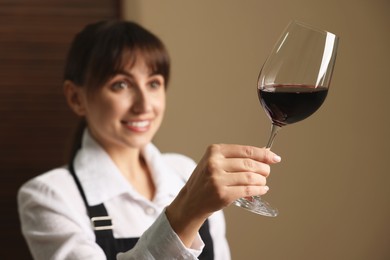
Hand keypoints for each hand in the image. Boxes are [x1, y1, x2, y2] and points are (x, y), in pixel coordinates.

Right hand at [166, 144, 280, 245]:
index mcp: (214, 151)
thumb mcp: (216, 162)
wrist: (191, 200)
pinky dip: (258, 190)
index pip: (245, 150)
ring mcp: (217, 179)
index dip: (263, 154)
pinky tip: (261, 190)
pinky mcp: (222, 194)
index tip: (274, 157)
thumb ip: (237, 157)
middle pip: (250, 164)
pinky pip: (248, 190)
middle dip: (264, 169)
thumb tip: (265, 152)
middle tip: (266, 173)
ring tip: (262, 183)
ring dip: (261, 181)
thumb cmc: (206, 180)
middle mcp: (214, 163)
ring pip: (251, 177)